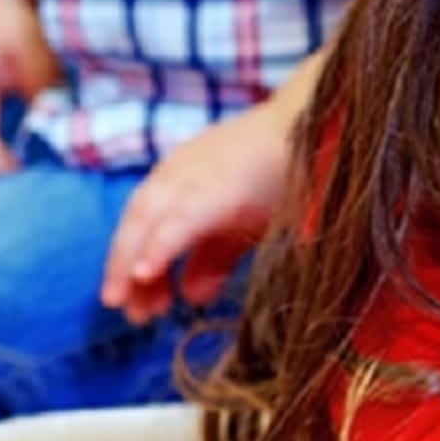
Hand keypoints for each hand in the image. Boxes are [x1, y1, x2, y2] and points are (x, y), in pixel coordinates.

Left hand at [100, 101, 291, 323]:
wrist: (318, 128)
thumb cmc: (280, 174)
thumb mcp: (240, 223)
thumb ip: (213, 259)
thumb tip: (191, 298)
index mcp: (179, 179)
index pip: (142, 222)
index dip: (130, 263)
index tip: (133, 306)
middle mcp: (177, 173)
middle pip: (136, 220)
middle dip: (121, 266)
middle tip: (125, 312)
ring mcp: (193, 174)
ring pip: (146, 216)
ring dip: (130, 260)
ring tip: (129, 304)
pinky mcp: (217, 186)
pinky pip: (181, 219)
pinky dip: (160, 246)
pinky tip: (144, 273)